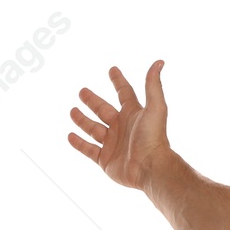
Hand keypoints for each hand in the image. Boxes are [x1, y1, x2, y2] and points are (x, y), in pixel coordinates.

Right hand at [68, 60, 171, 190]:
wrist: (149, 168)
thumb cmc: (154, 138)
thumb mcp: (155, 107)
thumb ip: (153, 85)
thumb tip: (159, 62)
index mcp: (133, 113)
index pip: (124, 93)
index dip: (118, 81)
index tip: (112, 69)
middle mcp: (121, 127)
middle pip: (103, 109)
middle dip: (93, 101)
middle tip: (82, 91)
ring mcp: (112, 143)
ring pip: (93, 129)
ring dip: (82, 120)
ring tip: (72, 111)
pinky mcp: (105, 159)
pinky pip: (89, 150)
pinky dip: (79, 143)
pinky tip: (70, 136)